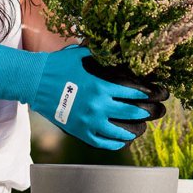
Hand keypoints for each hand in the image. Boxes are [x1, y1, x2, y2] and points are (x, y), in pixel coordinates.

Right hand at [0, 44, 155, 149]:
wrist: (35, 81)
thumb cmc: (60, 64)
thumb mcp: (84, 54)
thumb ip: (105, 55)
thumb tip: (123, 49)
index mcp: (102, 86)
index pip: (134, 92)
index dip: (148, 93)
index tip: (157, 93)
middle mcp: (98, 106)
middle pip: (132, 113)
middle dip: (147, 112)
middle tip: (156, 111)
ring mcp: (88, 122)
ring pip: (120, 132)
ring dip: (134, 130)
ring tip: (142, 128)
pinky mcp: (79, 131)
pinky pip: (102, 142)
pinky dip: (115, 143)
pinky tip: (122, 140)